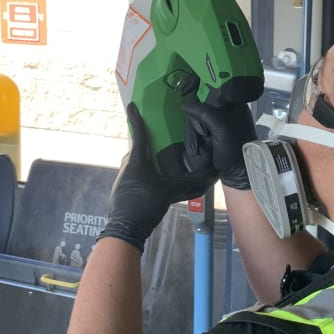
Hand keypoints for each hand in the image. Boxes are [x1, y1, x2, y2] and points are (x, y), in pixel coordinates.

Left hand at [99, 103, 217, 252]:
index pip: (138, 135)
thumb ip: (189, 184)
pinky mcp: (124, 189)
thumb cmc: (144, 205)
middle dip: (145, 138)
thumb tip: (209, 176)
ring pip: (136, 161)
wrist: (125, 229)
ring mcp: (124, 178)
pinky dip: (145, 170)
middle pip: (137, 148)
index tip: (132, 104)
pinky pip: (136, 173)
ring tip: (159, 154)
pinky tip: (155, 177)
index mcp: (137, 162)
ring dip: (146, 156)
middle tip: (157, 131)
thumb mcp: (169, 192)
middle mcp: (128, 166)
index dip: (136, 118)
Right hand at [181, 101, 257, 189]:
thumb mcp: (220, 127)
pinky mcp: (212, 136)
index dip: (201, 98)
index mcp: (235, 106)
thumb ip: (203, 112)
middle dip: (198, 122)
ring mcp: (218, 125)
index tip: (193, 107)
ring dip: (196, 133)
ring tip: (204, 143)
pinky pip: (198, 131)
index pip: (213, 93)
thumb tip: (184, 105)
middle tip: (205, 134)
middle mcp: (227, 113)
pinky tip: (200, 146)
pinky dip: (196, 138)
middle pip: (202, 108)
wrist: (237, 175)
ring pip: (198, 121)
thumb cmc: (234, 149)